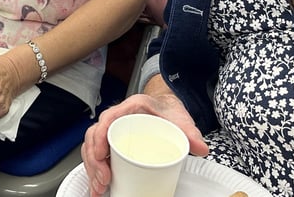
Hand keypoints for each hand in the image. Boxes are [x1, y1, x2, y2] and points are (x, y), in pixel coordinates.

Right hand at [81, 93, 208, 196]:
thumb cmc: (167, 109)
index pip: (108, 119)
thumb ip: (190, 132)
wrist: (166, 105)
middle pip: (95, 136)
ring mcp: (113, 129)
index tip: (102, 155)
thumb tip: (201, 148)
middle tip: (103, 180)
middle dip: (95, 161)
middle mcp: (117, 117)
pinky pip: (97, 154)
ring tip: (100, 187)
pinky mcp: (112, 141)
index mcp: (131, 107)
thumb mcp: (179, 118)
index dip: (100, 136)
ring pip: (92, 147)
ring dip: (93, 169)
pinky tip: (98, 186)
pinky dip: (95, 171)